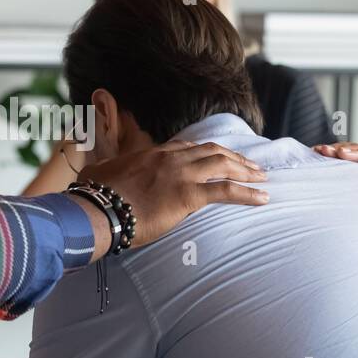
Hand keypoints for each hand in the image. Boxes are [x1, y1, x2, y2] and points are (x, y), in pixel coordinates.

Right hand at [80, 141, 267, 247]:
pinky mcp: (187, 195)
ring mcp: (181, 175)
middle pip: (212, 151)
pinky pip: (226, 191)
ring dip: (247, 171)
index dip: (208, 152)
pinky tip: (262, 198)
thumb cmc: (93, 196)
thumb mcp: (99, 171)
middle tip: (253, 166)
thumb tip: (96, 172)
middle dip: (236, 158)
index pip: (188, 147)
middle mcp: (170, 158)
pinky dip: (248, 193)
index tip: (221, 158)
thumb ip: (107, 167)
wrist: (96, 209)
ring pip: (223, 166)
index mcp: (153, 153)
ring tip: (263, 179)